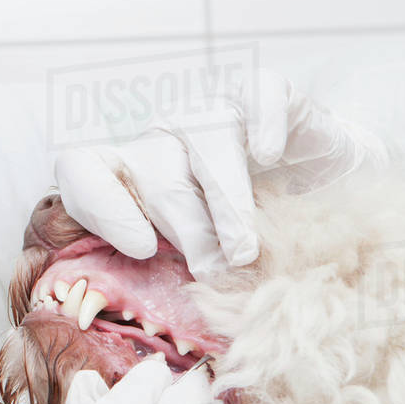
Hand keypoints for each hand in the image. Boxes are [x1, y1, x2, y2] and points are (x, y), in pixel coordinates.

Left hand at [53, 69, 389, 279]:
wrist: (323, 192)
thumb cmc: (242, 233)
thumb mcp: (204, 259)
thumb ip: (178, 276)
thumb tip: (176, 309)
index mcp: (128, 174)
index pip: (81, 171)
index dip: (101, 205)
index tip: (141, 247)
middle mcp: (162, 139)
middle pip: (156, 173)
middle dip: (183, 227)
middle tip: (212, 270)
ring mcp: (210, 112)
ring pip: (206, 138)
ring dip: (225, 198)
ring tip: (244, 248)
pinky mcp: (262, 95)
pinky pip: (256, 94)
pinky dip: (263, 122)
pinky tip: (269, 153)